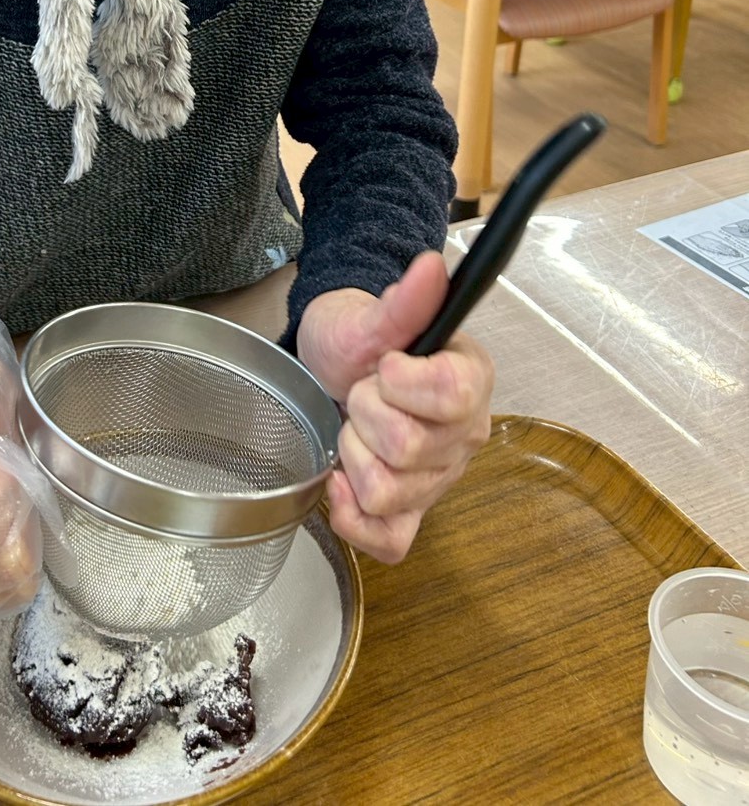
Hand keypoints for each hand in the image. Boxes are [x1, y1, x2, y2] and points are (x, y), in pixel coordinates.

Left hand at [296, 252, 493, 564]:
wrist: (336, 364)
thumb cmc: (358, 338)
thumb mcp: (371, 316)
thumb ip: (405, 301)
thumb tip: (430, 267)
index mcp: (471, 378)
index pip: (451, 396)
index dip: (401, 382)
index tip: (385, 364)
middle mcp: (466, 433)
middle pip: (408, 447)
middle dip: (364, 413)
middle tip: (362, 393)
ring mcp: (440, 477)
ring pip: (389, 492)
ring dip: (353, 457)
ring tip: (356, 429)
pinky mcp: (411, 510)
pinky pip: (390, 540)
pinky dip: (353, 515)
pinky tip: (339, 483)